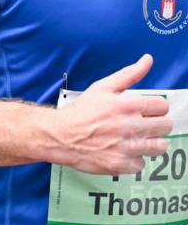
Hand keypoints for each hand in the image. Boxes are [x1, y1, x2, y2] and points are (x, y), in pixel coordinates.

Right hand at [51, 54, 170, 174]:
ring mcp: (126, 147)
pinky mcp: (119, 164)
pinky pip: (140, 165)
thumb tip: (147, 60)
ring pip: (159, 147)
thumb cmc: (80, 112)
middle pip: (165, 126)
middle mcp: (131, 126)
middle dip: (155, 126)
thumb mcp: (102, 88)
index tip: (146, 113)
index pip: (163, 107)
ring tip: (135, 141)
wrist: (59, 136)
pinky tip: (121, 153)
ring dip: (149, 144)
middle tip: (140, 127)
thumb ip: (129, 74)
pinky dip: (132, 161)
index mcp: (130, 105)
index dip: (155, 109)